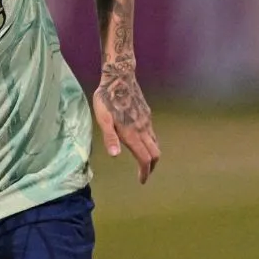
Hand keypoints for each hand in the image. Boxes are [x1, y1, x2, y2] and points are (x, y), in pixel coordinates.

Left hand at [93, 61, 160, 183]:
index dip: (144, 172)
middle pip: (155, 154)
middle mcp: (143, 129)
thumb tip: (115, 156)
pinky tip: (141, 141)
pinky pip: (153, 133)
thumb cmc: (107, 98)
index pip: (144, 159)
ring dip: (152, 155)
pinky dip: (150, 143)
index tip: (142, 181)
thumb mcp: (103, 118)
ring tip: (144, 160)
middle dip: (151, 166)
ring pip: (156, 143)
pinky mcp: (147, 114)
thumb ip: (110, 138)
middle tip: (144, 173)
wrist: (120, 78)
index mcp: (132, 134)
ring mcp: (147, 121)